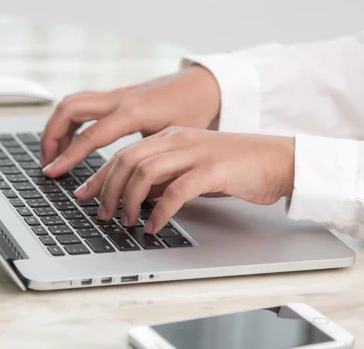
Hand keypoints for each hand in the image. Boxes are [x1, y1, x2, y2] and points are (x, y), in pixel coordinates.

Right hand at [40, 66, 219, 176]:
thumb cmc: (193, 111)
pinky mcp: (116, 94)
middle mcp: (119, 99)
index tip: (53, 172)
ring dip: (57, 126)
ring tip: (53, 153)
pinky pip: (83, 103)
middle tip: (48, 162)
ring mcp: (115, 94)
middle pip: (69, 109)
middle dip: (52, 135)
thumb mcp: (174, 139)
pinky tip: (71, 139)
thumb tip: (133, 194)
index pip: (91, 135)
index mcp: (134, 112)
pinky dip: (70, 120)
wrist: (202, 85)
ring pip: (72, 102)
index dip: (69, 156)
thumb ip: (149, 160)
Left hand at [74, 128, 295, 233]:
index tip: (84, 194)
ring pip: (145, 172)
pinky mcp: (212, 169)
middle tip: (103, 213)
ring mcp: (194, 152)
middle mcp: (177, 139)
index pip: (123, 153)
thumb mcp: (191, 169)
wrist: (278, 160)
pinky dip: (160, 211)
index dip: (100, 176)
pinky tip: (155, 226)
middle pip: (126, 160)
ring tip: (127, 221)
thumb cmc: (235, 167)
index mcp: (169, 136)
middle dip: (108, 189)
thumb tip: (135, 196)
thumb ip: (163, 178)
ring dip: (130, 200)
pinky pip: (176, 191)